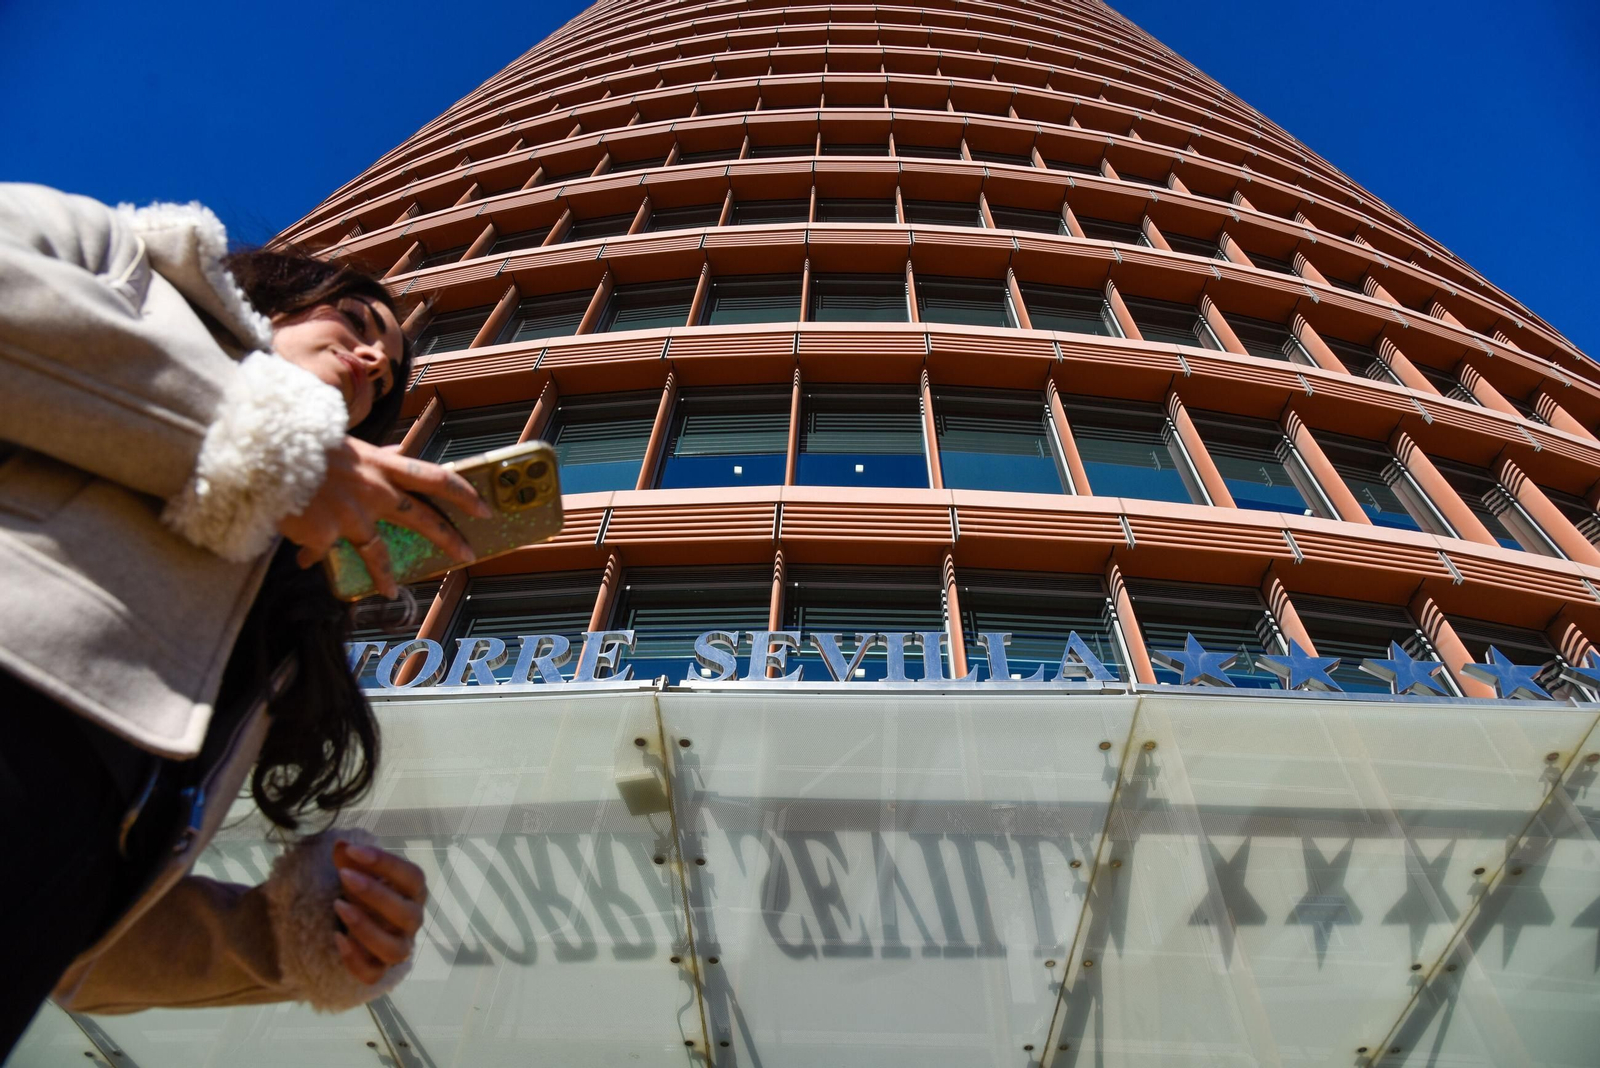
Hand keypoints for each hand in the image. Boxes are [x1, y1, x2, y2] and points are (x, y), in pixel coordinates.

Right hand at [277, 439, 490, 597]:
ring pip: (377, 552)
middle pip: (423, 519)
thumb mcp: (349, 444)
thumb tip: (397, 451)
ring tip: (392, 590)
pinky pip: (322, 552)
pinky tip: (304, 559)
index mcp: (382, 466)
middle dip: (450, 539)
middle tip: (468, 555)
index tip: (484, 510)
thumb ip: (376, 456)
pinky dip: (311, 555)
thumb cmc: (306, 442)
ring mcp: (352, 515)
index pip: (436, 479)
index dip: (464, 495)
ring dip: (386, 575)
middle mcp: (375, 490)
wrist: (266, 452)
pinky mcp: (326, 533)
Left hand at [331, 840, 426, 983]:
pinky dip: (355, 959)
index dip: (385, 863)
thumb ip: (350, 859)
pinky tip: (337, 938)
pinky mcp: (379, 970)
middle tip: (344, 877)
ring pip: (394, 950)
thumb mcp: (357, 872)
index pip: (413, 877)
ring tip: (338, 906)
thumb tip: (341, 844)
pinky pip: (372, 974)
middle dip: (375, 894)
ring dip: (366, 928)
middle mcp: (412, 922)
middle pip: (407, 914)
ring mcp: (398, 948)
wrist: (356, 924)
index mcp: (414, 893)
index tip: (354, 850)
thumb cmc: (363, 892)